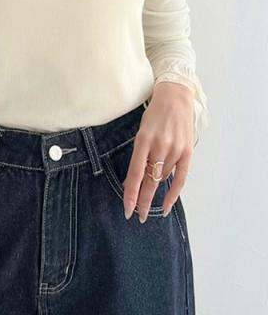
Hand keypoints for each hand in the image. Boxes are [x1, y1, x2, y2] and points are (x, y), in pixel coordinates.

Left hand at [123, 82, 194, 221]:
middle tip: (136, 217)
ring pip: (163, 178)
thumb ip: (138, 156)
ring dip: (154, 193)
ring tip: (147, 205)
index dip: (131, 194)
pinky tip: (166, 206)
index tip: (127, 209)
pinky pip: (180, 178)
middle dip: (142, 202)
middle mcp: (159, 146)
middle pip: (150, 181)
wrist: (175, 97)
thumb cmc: (154, 114)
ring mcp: (175, 149)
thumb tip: (135, 181)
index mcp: (143, 141)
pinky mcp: (187, 151)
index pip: (136, 174)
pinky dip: (173, 193)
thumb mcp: (140, 132)